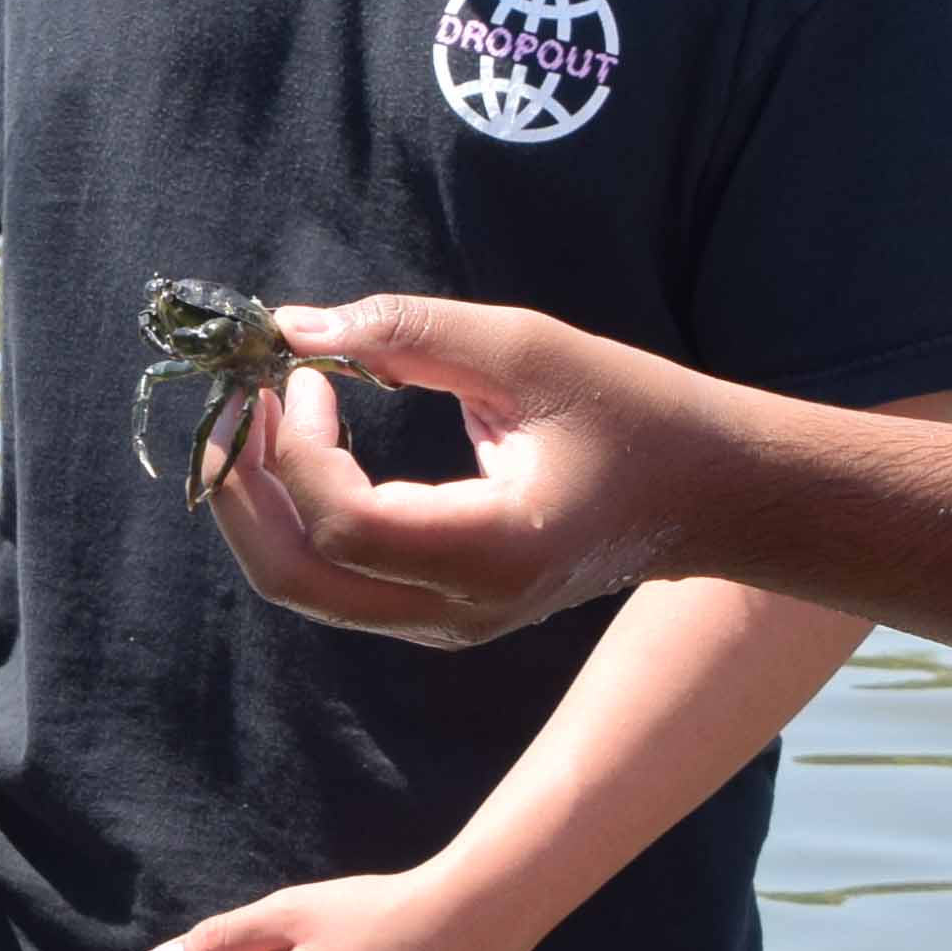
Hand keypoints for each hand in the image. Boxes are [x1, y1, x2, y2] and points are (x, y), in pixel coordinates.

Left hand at [209, 298, 716, 647]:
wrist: (711, 496)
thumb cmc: (633, 413)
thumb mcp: (528, 350)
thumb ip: (410, 331)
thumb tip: (294, 327)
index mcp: (489, 554)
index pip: (343, 525)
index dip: (298, 451)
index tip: (301, 375)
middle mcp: (458, 610)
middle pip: (298, 579)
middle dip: (244, 491)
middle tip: (241, 404)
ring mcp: (446, 623)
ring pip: (309, 587)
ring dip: (265, 504)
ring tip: (265, 416)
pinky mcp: (440, 611)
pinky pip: (340, 579)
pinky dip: (303, 516)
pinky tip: (309, 447)